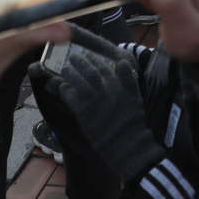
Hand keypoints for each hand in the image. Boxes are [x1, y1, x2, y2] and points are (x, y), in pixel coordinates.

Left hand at [46, 28, 165, 181]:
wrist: (126, 143)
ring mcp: (93, 101)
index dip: (93, 59)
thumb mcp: (135, 96)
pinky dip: (65, 90)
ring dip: (69, 73)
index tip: (87, 55)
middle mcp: (104, 90)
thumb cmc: (131, 120)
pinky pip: (70, 97)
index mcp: (117, 84)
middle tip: (72, 57)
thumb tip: (122, 62)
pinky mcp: (83, 112)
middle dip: (79, 62)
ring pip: (77, 81)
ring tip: (64, 69)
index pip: (103, 66)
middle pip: (88, 70)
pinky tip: (62, 87)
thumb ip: (128, 78)